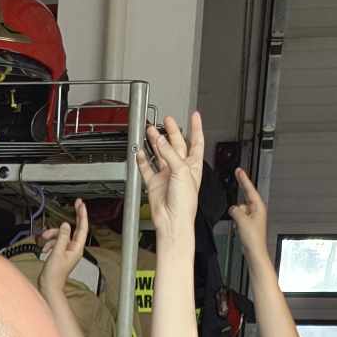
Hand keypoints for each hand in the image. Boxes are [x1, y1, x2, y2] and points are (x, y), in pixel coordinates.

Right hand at [39, 197, 89, 297]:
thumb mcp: (57, 252)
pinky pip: (56, 242)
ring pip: (61, 235)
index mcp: (76, 248)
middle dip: (69, 219)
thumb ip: (62, 236)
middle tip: (73, 206)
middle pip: (74, 229)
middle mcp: (74, 249)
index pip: (82, 228)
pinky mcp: (60, 254)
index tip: (81, 204)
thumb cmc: (54, 274)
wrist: (49, 286)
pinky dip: (50, 243)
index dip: (82, 215)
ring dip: (52, 235)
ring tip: (45, 239)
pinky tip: (45, 248)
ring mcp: (67, 251)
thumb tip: (65, 225)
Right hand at [137, 112, 204, 242]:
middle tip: (166, 120)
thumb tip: (161, 140)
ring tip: (150, 131)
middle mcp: (180, 169)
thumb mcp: (181, 171)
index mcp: (192, 165)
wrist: (173, 220)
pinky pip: (147, 168)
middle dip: (171, 131)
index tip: (195, 116)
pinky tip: (140, 151)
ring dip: (155, 142)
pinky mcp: (155, 183)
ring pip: (160, 154)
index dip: (196, 128)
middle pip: (176, 145)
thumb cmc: (185, 202)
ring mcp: (166, 176)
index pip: (196, 141)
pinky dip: (143, 159)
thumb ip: (170, 154)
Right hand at [227, 167, 268, 259]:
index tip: (239, 171)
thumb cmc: (253, 239)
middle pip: (244, 200)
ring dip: (237, 215)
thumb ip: (235, 210)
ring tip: (239, 225)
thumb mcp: (241, 220)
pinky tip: (239, 228)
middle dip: (238, 202)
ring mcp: (253, 218)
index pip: (250, 189)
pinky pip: (240, 218)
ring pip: (240, 210)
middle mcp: (257, 211)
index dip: (244, 179)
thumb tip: (233, 208)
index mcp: (258, 207)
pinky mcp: (249, 225)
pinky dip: (237, 221)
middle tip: (236, 181)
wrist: (255, 252)